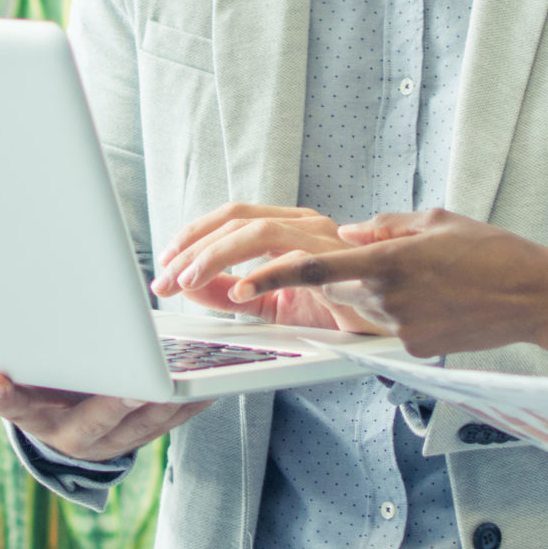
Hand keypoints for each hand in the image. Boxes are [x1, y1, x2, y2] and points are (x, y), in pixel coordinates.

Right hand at [0, 366, 207, 462]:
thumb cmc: (35, 386)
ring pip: (142, 418)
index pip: (18, 410)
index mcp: (38, 418)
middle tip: (119, 381)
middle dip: (107, 399)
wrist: (78, 416)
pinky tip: (207, 382)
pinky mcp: (156, 426)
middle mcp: (81, 432)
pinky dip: (191, 399)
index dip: (7, 398)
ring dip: (160, 399)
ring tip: (174, 377)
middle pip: (92, 418)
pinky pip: (176, 415)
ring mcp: (122, 433)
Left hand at [152, 202, 380, 332]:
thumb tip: (187, 287)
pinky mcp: (339, 267)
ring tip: (188, 282)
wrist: (383, 332)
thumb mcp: (269, 304)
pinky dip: (264, 276)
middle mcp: (305, 224)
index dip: (194, 236)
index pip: (232, 217)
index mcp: (289, 226)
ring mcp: (324, 240)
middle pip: (237, 219)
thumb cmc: (335, 313)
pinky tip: (239, 293)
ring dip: (216, 256)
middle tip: (164, 279)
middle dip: (193, 248)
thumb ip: (230, 294)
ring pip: (259, 231)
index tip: (165, 262)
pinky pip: (297, 264)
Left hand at [231, 209, 547, 371]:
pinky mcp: (414, 347)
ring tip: (401, 283)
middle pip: (324, 291)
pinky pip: (384, 326)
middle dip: (285, 287)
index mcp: (387, 260)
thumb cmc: (493, 253)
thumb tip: (348, 236)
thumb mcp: (434, 223)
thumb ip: (384, 229)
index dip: (271, 276)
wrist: (539, 296)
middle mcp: (386, 297)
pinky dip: (391, 311)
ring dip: (357, 296)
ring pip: (355, 308)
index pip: (314, 268)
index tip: (238, 286)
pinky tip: (436, 300)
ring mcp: (399, 327)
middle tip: (254, 289)